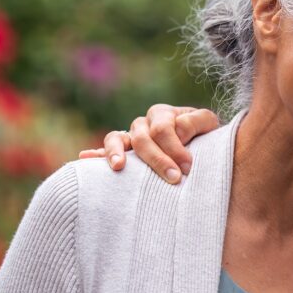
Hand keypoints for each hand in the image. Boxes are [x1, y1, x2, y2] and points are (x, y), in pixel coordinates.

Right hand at [78, 105, 219, 183]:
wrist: (198, 143)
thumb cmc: (203, 136)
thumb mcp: (207, 126)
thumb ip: (196, 123)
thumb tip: (179, 131)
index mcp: (164, 114)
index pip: (164, 129)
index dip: (175, 147)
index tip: (187, 167)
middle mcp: (144, 123)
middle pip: (142, 137)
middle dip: (158, 159)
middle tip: (174, 178)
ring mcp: (130, 137)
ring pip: (116, 138)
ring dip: (116, 151)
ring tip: (119, 166)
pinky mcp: (121, 151)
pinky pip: (104, 149)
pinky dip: (95, 154)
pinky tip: (85, 158)